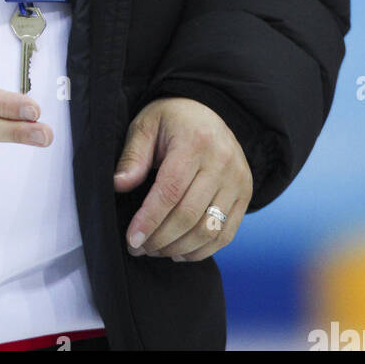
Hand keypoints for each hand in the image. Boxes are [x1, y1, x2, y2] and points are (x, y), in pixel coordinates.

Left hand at [113, 96, 251, 260]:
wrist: (207, 111)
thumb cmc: (171, 120)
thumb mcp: (146, 126)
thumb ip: (133, 156)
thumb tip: (118, 185)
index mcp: (194, 141)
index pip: (171, 190)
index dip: (150, 219)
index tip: (132, 239)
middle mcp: (222, 161)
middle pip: (189, 214)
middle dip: (160, 238)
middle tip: (138, 248)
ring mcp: (238, 179)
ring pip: (209, 229)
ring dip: (179, 247)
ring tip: (155, 250)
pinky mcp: (245, 194)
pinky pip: (226, 233)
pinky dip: (202, 250)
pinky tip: (179, 252)